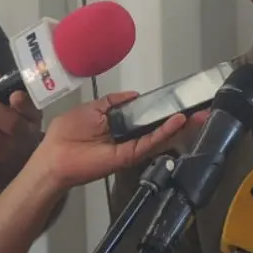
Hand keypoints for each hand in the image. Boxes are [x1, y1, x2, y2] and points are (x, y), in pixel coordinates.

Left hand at [31, 92, 195, 189]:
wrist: (54, 157)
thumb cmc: (67, 133)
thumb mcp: (92, 108)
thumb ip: (113, 101)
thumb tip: (135, 94)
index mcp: (119, 124)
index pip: (146, 115)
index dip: (162, 108)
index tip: (178, 100)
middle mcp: (128, 136)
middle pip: (157, 126)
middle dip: (178, 119)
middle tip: (199, 110)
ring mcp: (130, 147)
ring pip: (159, 136)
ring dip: (178, 126)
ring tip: (196, 115)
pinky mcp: (128, 156)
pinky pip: (149, 144)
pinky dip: (164, 133)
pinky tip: (177, 122)